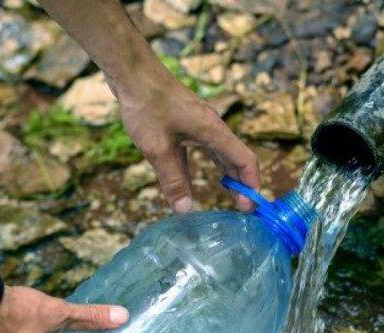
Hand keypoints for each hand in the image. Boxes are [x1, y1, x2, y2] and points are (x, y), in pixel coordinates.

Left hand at [113, 68, 259, 212]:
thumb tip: (185, 209)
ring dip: (226, 174)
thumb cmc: (146, 105)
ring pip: (220, 152)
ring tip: (229, 195)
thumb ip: (172, 179)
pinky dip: (204, 165)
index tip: (249, 207)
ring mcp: (200, 123)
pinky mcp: (186, 122)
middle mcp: (212, 126)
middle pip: (236, 157)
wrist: (132, 71)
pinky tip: (192, 181)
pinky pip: (203, 147)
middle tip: (242, 208)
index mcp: (213, 131)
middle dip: (241, 183)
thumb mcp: (157, 148)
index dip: (251, 184)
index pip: (245, 160)